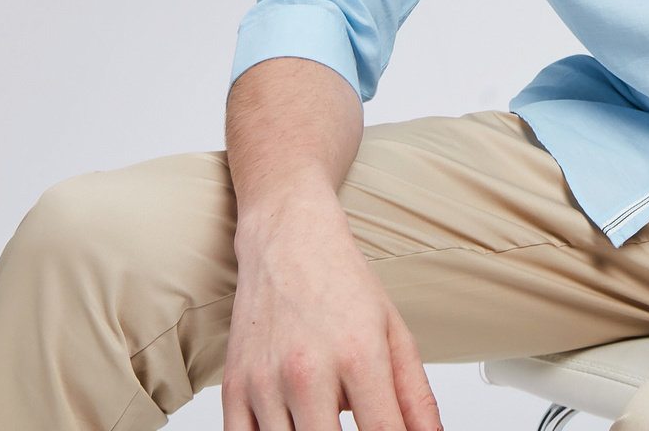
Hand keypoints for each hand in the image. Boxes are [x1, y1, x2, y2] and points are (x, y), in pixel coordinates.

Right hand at [222, 192, 441, 430]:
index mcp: (359, 355)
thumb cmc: (342, 281)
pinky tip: (292, 423)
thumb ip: (415, 395)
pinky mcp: (233, 389)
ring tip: (323, 415)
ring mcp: (266, 383)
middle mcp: (309, 371)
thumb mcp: (394, 331)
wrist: (288, 237)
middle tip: (351, 421)